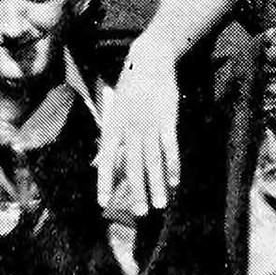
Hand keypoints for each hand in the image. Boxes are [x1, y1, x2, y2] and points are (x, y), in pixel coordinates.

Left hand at [96, 30, 179, 217]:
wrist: (149, 61)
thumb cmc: (129, 89)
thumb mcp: (113, 111)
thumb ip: (110, 140)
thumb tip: (99, 164)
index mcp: (112, 126)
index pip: (106, 160)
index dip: (105, 182)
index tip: (103, 203)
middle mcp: (129, 128)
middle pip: (133, 165)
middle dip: (137, 191)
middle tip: (141, 213)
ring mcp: (149, 124)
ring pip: (153, 160)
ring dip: (158, 184)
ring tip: (161, 204)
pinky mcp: (167, 119)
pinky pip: (170, 146)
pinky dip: (173, 165)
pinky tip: (176, 181)